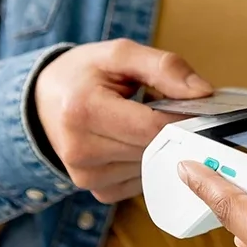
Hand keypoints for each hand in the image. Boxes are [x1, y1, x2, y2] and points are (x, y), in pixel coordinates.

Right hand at [32, 39, 210, 202]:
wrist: (43, 101)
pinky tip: (134, 141)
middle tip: (175, 108)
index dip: (184, 117)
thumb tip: (203, 92)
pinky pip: (142, 181)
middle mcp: (80, 150)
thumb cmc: (82, 74)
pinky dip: (148, 161)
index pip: (152, 127)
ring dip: (160, 146)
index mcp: (83, 110)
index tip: (200, 104)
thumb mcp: (119, 54)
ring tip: (144, 121)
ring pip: (153, 166)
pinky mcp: (97, 191)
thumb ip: (164, 67)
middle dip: (174, 129)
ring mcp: (87, 176)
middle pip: (155, 148)